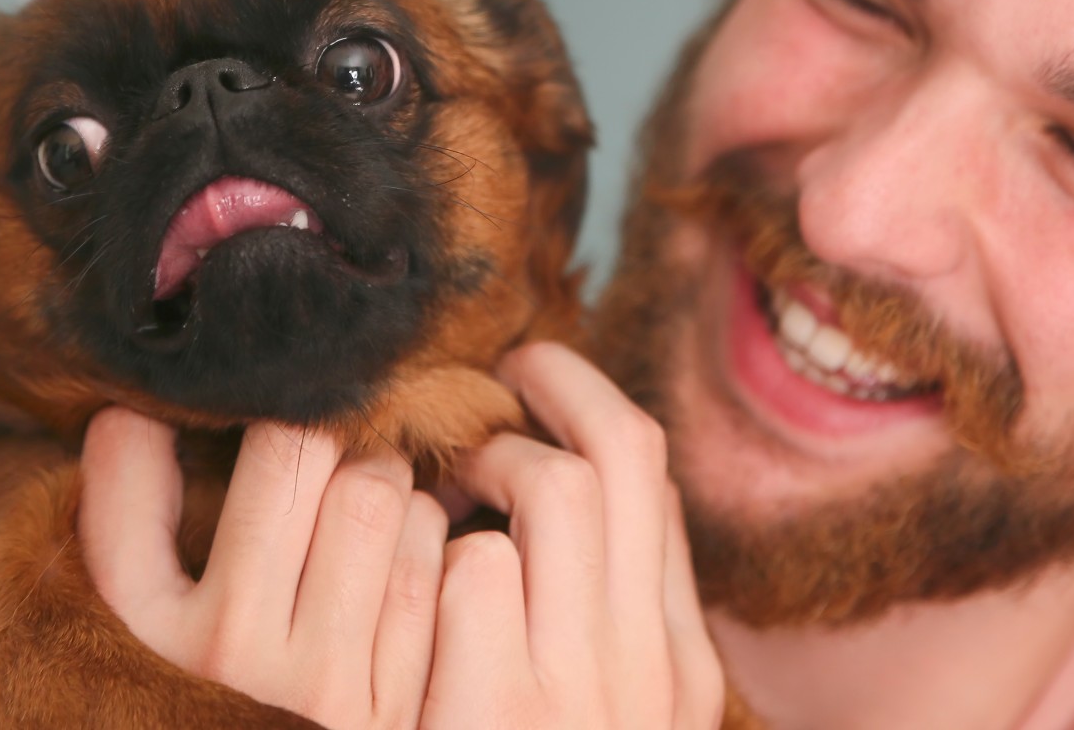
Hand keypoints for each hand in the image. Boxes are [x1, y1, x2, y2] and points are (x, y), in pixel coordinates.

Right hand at [80, 408, 446, 729]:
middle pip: (346, 472)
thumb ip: (123, 512)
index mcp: (176, 626)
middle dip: (346, 447)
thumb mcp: (128, 619)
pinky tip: (399, 569)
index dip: (284, 411)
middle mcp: (256, 662)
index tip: (276, 419)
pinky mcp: (404, 713)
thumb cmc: (183, 691)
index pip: (270, 455)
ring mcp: (340, 692)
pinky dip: (430, 551)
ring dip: (393, 494)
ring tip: (360, 516)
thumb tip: (135, 409)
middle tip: (329, 461)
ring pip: (403, 514)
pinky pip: (440, 580)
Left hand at [423, 343, 724, 729]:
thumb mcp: (607, 717)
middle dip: (551, 378)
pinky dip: (426, 550)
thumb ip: (601, 627)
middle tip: (487, 382)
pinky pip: (469, 564)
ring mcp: (577, 692)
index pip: (653, 488)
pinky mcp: (493, 712)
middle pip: (623, 449)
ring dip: (485, 461)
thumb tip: (577, 500)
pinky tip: (394, 577)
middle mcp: (646, 670)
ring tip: (438, 485)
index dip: (588, 416)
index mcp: (679, 669)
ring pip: (557, 484)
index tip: (526, 408)